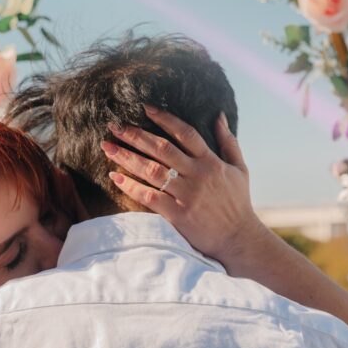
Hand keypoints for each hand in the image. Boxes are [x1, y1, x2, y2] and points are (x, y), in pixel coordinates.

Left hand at [101, 105, 268, 262]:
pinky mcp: (178, 215)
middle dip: (136, 135)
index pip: (185, 133)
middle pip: (162, 148)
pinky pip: (149, 197)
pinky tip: (115, 177)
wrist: (238, 239)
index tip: (145, 108)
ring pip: (152, 170)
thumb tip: (218, 115)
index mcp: (211, 162)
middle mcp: (198, 175)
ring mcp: (187, 195)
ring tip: (108, 147)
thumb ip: (229, 141)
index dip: (164, 119)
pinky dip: (131, 186)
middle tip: (115, 126)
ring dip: (128, 157)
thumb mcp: (239, 169)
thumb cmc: (238, 203)